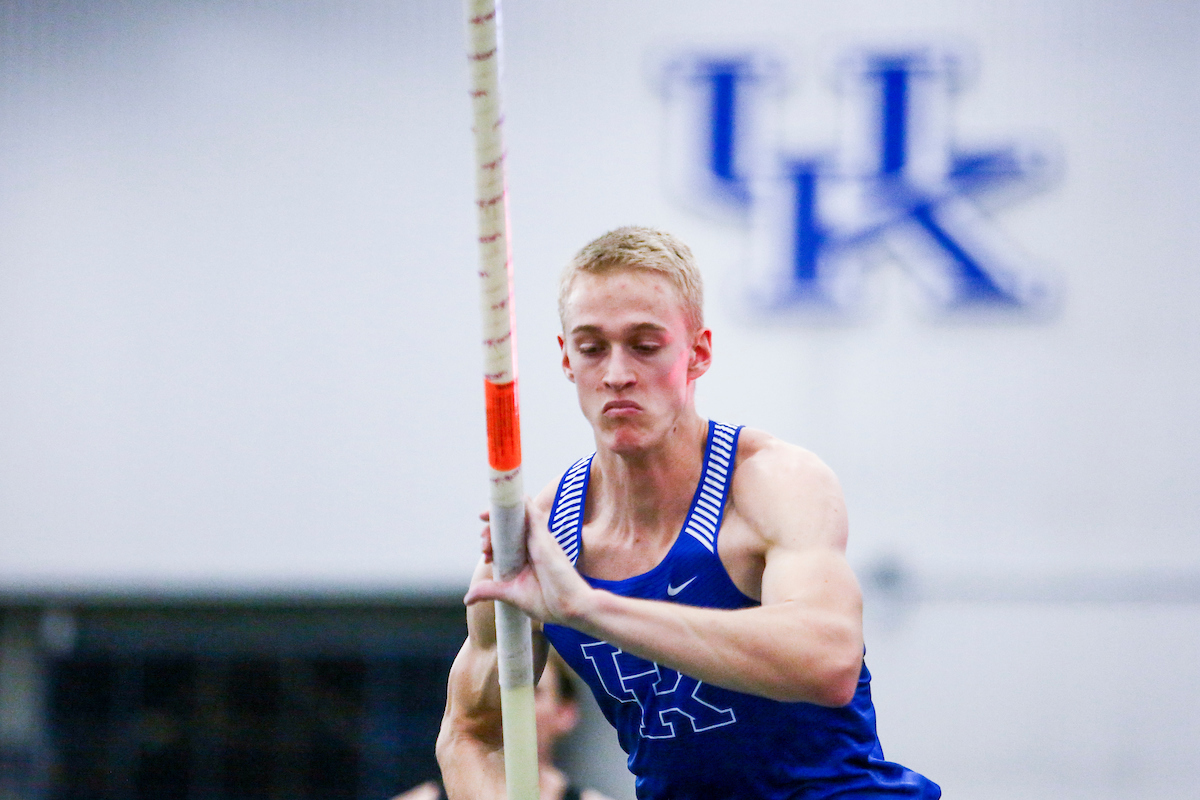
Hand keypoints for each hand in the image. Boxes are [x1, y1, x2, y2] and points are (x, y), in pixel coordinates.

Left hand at [466, 500, 594, 628]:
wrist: (572, 608)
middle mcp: (533, 543)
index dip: (492, 539)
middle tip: (484, 546)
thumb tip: (467, 598)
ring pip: (517, 516)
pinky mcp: (544, 537)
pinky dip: (519, 504)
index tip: (486, 554)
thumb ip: (491, 590)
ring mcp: (539, 538)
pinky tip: (504, 501)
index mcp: (527, 555)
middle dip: (491, 530)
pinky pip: (531, 512)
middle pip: (509, 525)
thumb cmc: (550, 602)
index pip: (507, 537)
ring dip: (498, 518)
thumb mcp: (513, 595)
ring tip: (487, 532)